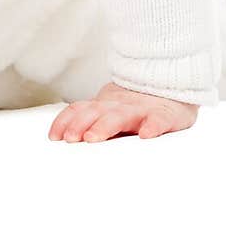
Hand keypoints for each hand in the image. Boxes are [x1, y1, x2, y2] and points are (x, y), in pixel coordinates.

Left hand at [48, 81, 197, 142]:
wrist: (171, 85)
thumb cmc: (137, 107)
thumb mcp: (110, 111)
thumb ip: (91, 121)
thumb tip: (64, 140)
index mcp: (105, 106)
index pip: (80, 110)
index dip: (65, 121)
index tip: (54, 137)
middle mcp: (120, 106)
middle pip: (96, 112)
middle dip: (80, 124)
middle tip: (71, 138)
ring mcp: (141, 109)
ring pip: (122, 115)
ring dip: (105, 125)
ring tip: (93, 137)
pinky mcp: (164, 114)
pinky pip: (159, 120)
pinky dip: (152, 126)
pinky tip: (146, 135)